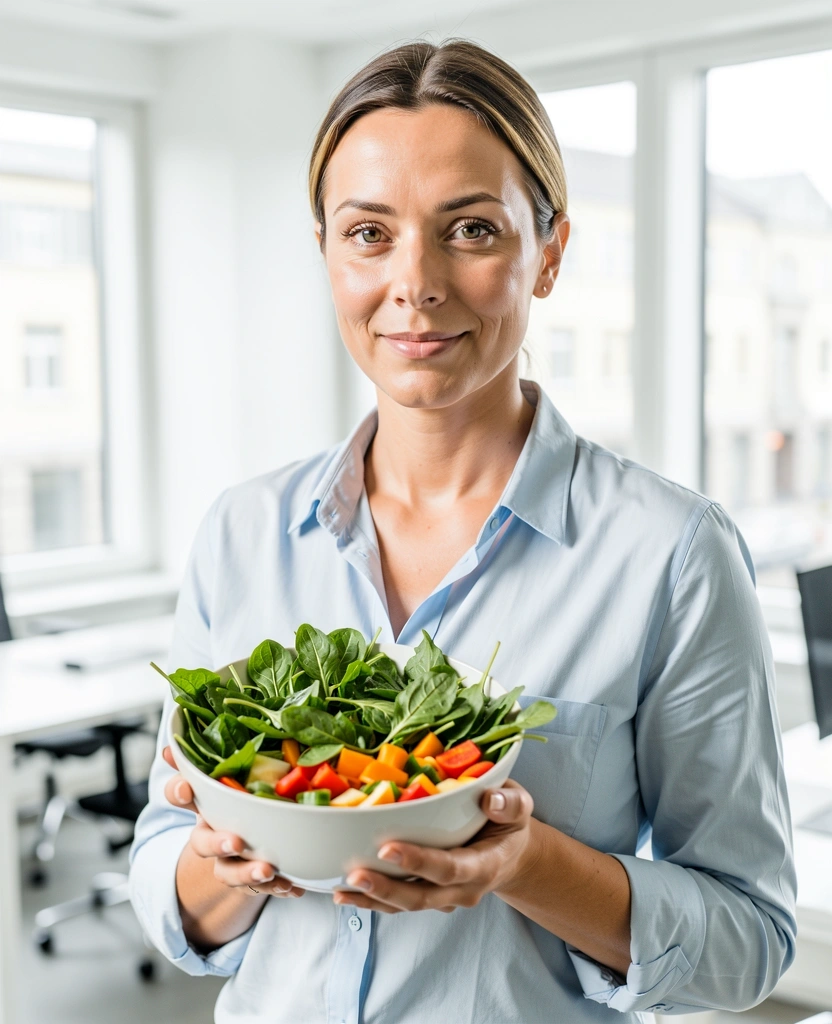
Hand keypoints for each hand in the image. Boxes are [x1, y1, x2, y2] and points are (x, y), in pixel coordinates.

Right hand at [162, 746, 303, 898]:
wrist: (239, 848)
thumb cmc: (238, 801)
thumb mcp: (232, 775)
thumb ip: (221, 753)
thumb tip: (190, 726)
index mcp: (202, 805)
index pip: (180, 794)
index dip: (179, 791)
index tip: (187, 788)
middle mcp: (209, 836)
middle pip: (203, 843)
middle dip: (218, 842)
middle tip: (237, 840)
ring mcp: (227, 862)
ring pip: (230, 872)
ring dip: (248, 873)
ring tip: (268, 870)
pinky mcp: (249, 882)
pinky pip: (260, 889)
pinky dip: (277, 887)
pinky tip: (294, 885)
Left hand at [334, 780, 534, 913]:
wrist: (512, 855)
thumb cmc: (508, 823)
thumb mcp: (520, 805)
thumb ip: (509, 803)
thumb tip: (489, 800)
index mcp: (484, 865)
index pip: (449, 867)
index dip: (419, 862)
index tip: (388, 848)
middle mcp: (463, 889)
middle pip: (422, 896)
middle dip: (386, 888)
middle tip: (354, 874)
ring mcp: (445, 898)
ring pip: (406, 905)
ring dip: (373, 899)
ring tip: (341, 889)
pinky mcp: (429, 896)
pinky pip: (398, 904)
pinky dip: (372, 901)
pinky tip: (345, 894)